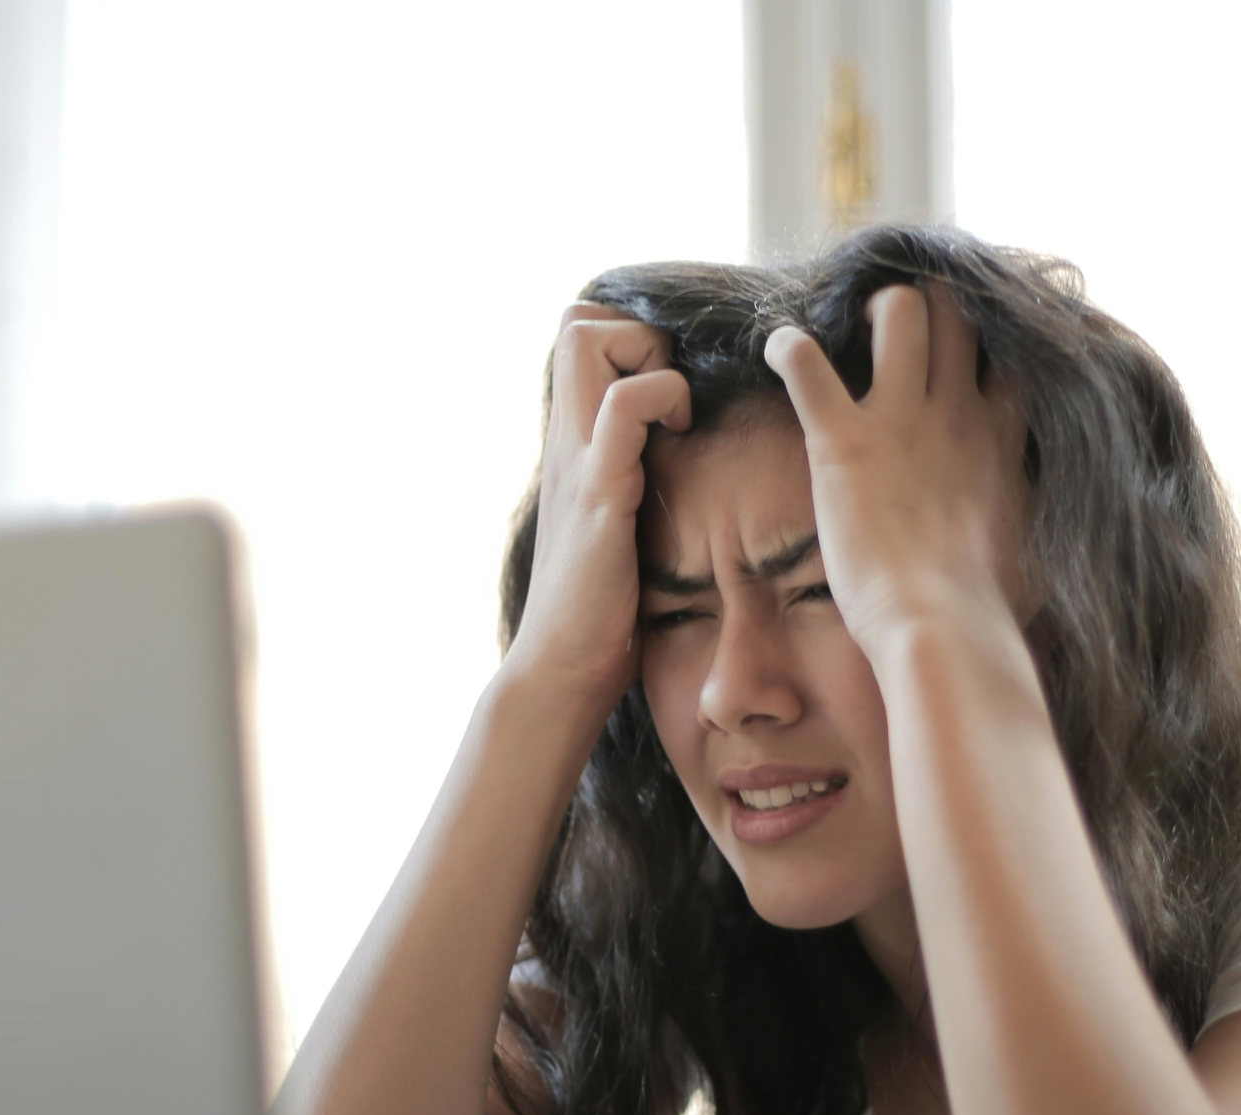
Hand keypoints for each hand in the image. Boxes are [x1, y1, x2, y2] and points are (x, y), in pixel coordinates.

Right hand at [502, 304, 692, 709]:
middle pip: (576, 319)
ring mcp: (578, 462)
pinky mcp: (598, 492)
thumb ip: (629, 481)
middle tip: (672, 392)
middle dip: (636, 332)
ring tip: (675, 414)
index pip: (578, 334)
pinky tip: (678, 437)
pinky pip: (621, 408)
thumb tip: (675, 464)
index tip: (670, 389)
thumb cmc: (599, 610)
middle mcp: (567, 441)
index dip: (629, 337)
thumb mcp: (614, 525)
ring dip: (647, 357)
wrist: (562, 669)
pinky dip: (660, 399)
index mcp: (573, 445)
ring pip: (587, 341)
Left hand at [765, 286, 1029, 650]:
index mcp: (1001, 437)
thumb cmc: (989, 609)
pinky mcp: (842, 441)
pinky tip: (779, 350)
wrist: (943, 629)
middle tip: (898, 330)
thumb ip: (1033, 516)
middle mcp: (956, 412)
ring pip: (900, 309)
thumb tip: (1050, 532)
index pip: (1008, 354)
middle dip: (929, 305)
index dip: (987, 341)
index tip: (964, 353)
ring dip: (871, 310)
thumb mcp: (1037, 551)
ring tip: (850, 331)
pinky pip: (806, 363)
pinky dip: (786, 347)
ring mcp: (900, 420)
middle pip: (956, 311)